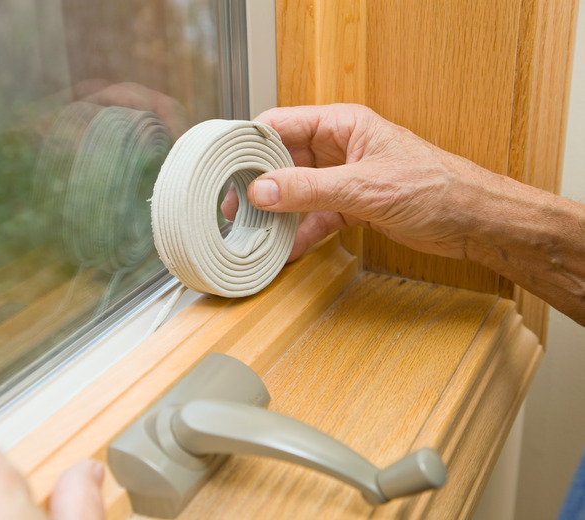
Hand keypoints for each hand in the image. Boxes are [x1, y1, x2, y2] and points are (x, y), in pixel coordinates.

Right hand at [221, 103, 584, 324]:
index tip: (227, 169)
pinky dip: (300, 233)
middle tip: (232, 206)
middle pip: (283, 161)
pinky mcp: (352, 206)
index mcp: (342, 125)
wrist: (473, 221)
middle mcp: (339, 148)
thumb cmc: (437, 187)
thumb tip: (262, 190)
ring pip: (296, 192)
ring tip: (252, 230)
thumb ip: (309, 189)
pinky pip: (315, 217)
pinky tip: (284, 249)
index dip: (251, 145)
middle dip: (258, 184)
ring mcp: (344, 178)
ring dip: (277, 212)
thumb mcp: (364, 186)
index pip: (281, 125)